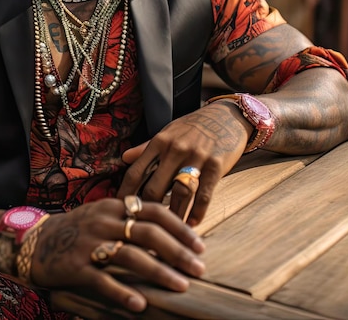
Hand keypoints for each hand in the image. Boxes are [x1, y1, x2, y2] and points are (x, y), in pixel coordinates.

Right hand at [30, 197, 204, 312]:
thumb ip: (130, 217)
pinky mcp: (75, 266)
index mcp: (114, 206)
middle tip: (199, 268)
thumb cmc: (77, 230)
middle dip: (177, 251)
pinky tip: (140, 304)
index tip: (200, 244)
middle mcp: (104, 221)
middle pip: (147, 232)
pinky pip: (102, 281)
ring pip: (130, 256)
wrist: (34, 241)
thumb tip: (169, 225)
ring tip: (180, 286)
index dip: (179, 227)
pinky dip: (122, 293)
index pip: (153, 210)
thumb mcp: (103, 215)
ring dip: (159, 271)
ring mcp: (89, 243)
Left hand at [117, 102, 251, 224]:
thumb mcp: (168, 132)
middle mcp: (175, 149)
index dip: (126, 193)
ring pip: (180, 194)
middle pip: (155, 187)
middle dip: (147, 209)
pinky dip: (197, 211)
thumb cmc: (193, 127)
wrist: (226, 116)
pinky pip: (204, 194)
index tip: (121, 209)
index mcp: (160, 141)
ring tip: (168, 230)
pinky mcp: (216, 165)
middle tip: (144, 226)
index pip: (136, 172)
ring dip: (174, 215)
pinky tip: (192, 223)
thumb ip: (146, 147)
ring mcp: (196, 157)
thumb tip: (124, 158)